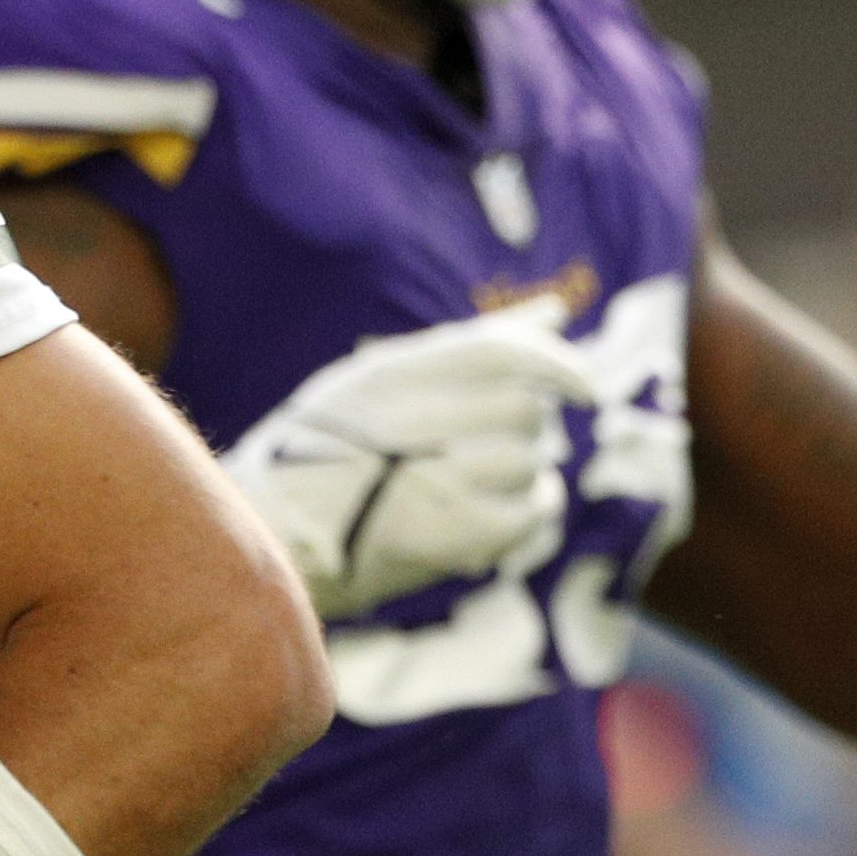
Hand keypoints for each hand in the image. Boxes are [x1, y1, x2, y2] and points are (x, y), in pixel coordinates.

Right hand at [222, 300, 596, 618]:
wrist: (269, 540)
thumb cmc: (319, 454)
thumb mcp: (372, 381)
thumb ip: (463, 346)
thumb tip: (556, 315)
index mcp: (390, 376)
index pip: (502, 352)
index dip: (558, 365)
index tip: (588, 387)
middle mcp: (415, 421)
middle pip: (525, 411)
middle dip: (524, 429)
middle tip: (489, 447)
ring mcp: (438, 481)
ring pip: (531, 464)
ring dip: (522, 475)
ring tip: (476, 486)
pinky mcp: (454, 537)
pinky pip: (529, 516)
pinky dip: (526, 515)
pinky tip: (496, 519)